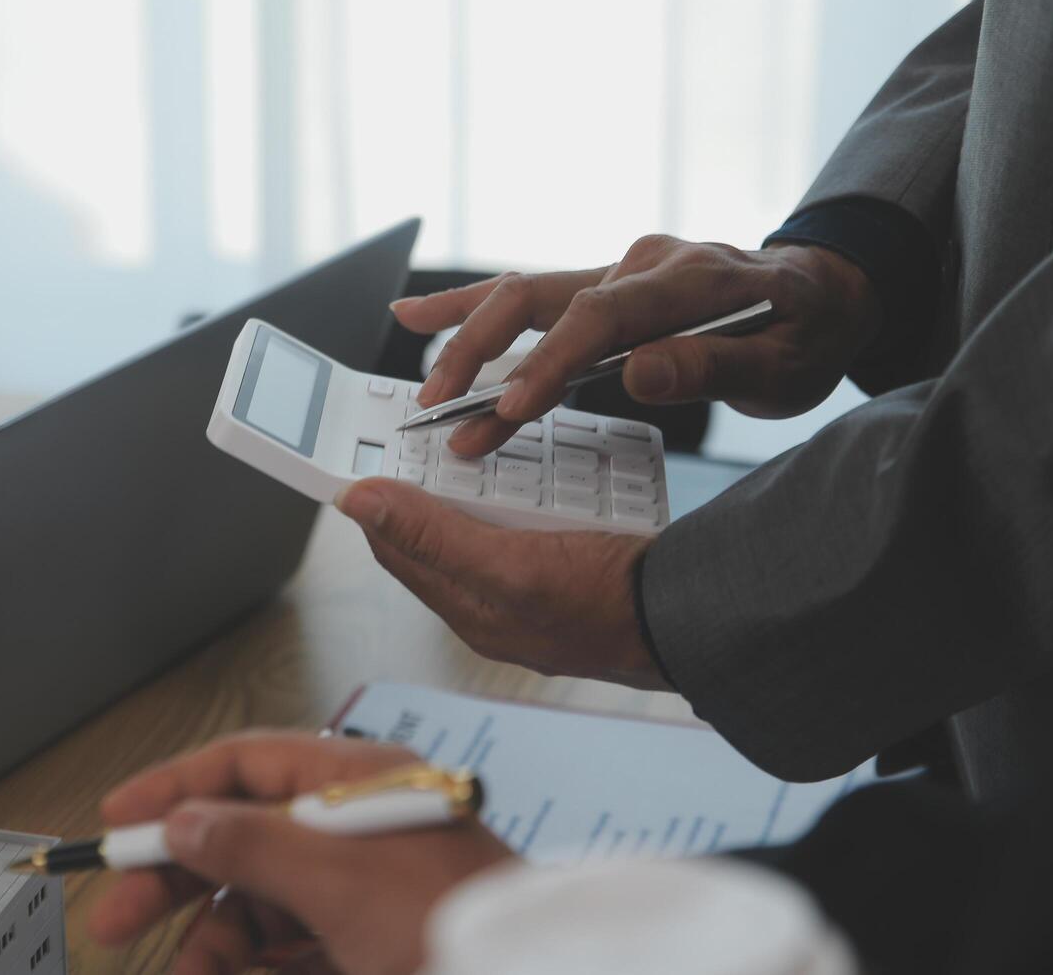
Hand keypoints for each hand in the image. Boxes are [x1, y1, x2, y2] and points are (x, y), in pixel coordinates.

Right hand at [88, 731, 514, 974]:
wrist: (520, 974)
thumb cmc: (456, 920)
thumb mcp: (340, 880)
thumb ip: (255, 845)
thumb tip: (186, 822)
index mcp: (357, 782)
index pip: (248, 764)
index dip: (177, 786)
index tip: (117, 821)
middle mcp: (356, 825)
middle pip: (243, 836)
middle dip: (180, 878)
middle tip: (119, 918)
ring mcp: (362, 885)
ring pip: (260, 901)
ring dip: (212, 939)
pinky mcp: (367, 937)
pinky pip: (289, 944)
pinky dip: (252, 963)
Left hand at [333, 477, 665, 689]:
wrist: (694, 619)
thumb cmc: (610, 607)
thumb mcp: (510, 566)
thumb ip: (431, 536)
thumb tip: (358, 503)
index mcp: (470, 609)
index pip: (395, 545)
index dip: (378, 499)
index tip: (372, 450)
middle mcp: (495, 603)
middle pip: (440, 529)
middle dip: (439, 483)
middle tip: (445, 433)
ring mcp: (536, 586)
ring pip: (489, 518)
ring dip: (493, 482)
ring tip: (504, 452)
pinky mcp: (572, 568)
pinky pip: (536, 519)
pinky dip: (538, 491)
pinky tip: (555, 476)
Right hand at [393, 235, 879, 454]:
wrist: (823, 295)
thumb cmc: (806, 336)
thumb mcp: (783, 367)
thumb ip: (713, 365)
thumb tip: (640, 373)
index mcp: (689, 281)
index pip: (601, 319)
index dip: (548, 364)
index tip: (506, 410)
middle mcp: (642, 265)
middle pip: (542, 295)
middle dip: (481, 351)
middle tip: (438, 408)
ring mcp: (620, 270)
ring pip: (525, 290)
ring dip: (464, 327)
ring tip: (407, 352)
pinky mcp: (606, 287)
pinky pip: (533, 296)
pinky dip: (475, 307)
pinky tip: (423, 317)